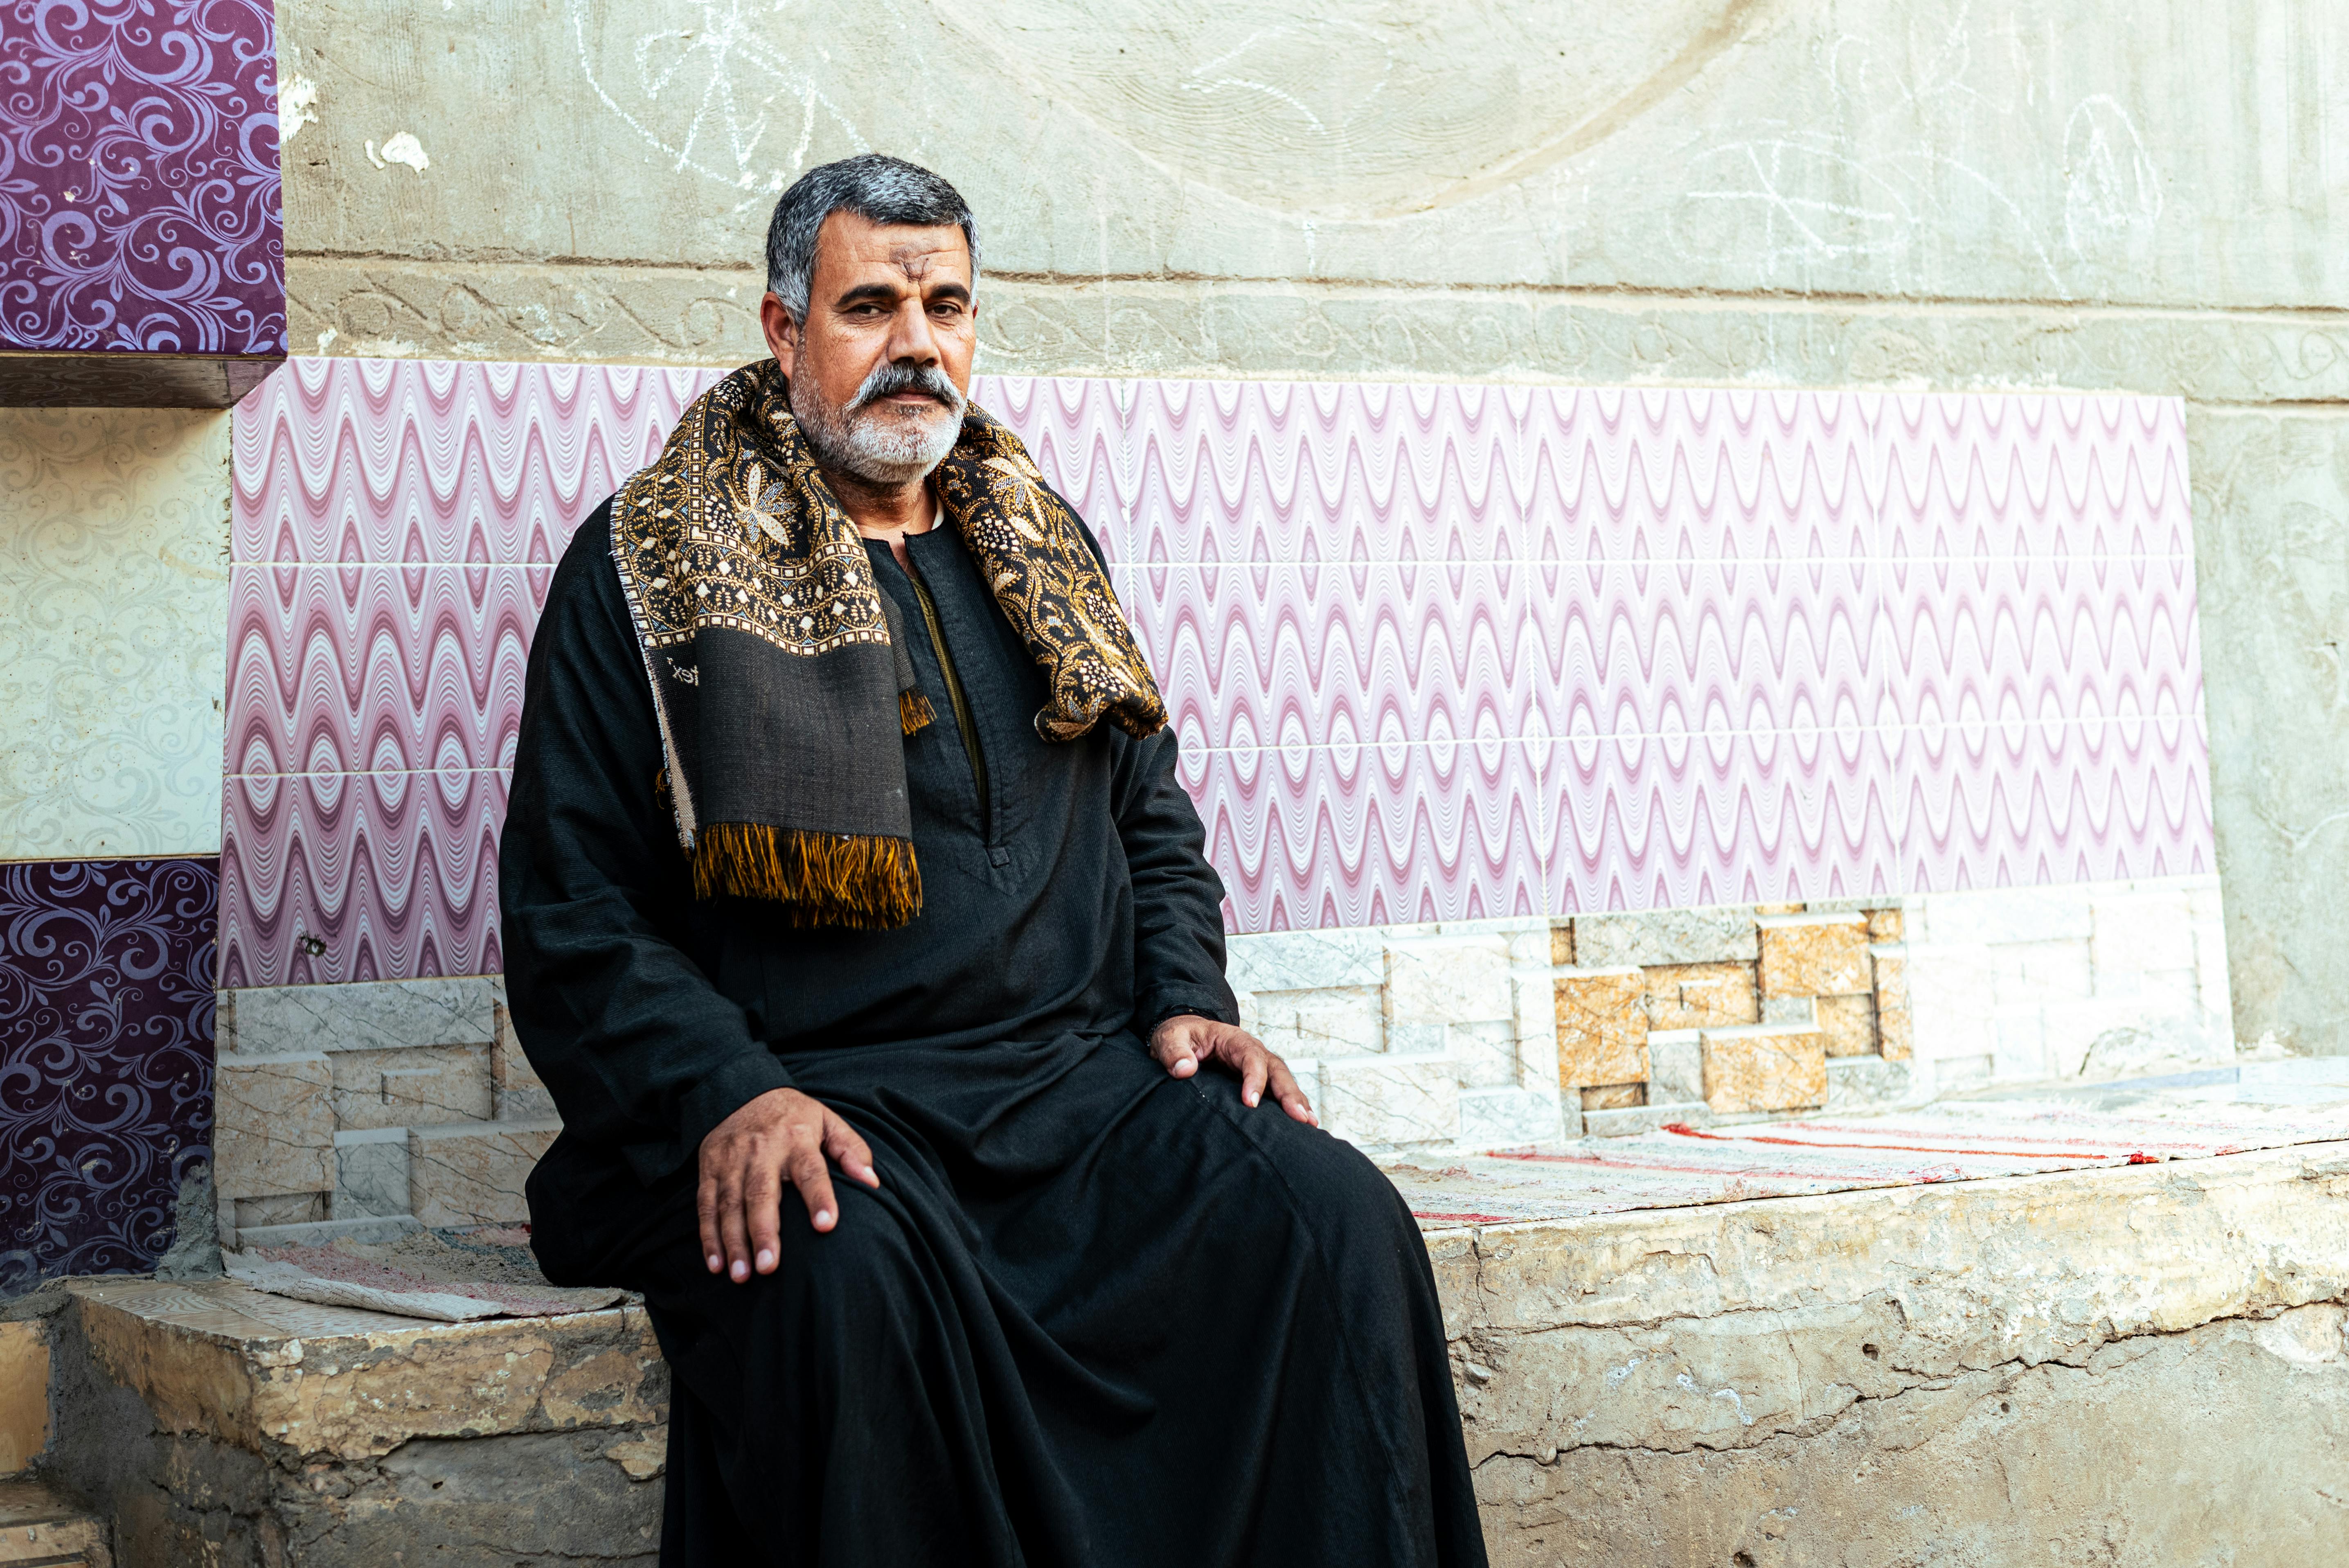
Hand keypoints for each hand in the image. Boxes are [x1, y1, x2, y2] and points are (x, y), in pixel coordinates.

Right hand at [696, 1086, 880, 1282]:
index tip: (827, 1225)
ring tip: (742, 1275)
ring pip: (730, 1204)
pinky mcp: (709, 1169)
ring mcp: (731, 1161)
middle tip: (769, 1267)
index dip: (819, 1197)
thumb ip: (850, 1150)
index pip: (811, 1170)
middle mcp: (761, 1151)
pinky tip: (716, 1264)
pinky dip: (708, 1236)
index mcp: (796, 1139)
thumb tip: (873, 1182)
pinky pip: (706, 1206)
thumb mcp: (827, 1121)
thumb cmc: (793, 1116)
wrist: (740, 1090)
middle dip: (764, 1232)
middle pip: (762, 1193)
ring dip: (733, 1242)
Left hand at [1150, 1014, 1316, 1125]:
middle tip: (1298, 1117)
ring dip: (1297, 1101)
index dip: (1254, 1078)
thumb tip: (1184, 1069)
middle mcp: (1252, 1051)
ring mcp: (1259, 1066)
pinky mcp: (1258, 1080)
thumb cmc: (1179, 1037)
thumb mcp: (1170, 1039)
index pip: (1250, 1057)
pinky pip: (1278, 1091)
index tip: (1250, 1103)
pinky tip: (1304, 1124)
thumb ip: (1175, 1052)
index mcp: (1233, 1039)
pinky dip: (1292, 1105)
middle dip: (1288, 1093)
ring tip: (1309, 1123)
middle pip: (1276, 1069)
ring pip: (1283, 1081)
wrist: (1184, 1036)